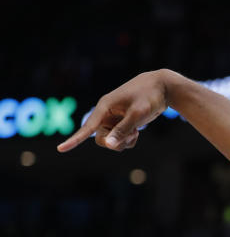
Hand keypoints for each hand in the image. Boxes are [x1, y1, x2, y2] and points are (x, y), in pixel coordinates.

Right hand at [56, 70, 171, 152]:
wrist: (162, 87)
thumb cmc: (149, 97)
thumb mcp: (138, 114)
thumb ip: (123, 129)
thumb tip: (109, 144)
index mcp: (104, 107)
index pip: (87, 127)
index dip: (74, 139)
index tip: (61, 149)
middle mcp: (105, 113)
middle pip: (101, 138)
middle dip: (114, 142)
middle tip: (132, 136)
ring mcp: (113, 118)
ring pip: (111, 140)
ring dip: (123, 141)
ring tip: (136, 132)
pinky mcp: (121, 122)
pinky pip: (119, 138)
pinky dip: (128, 139)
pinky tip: (137, 132)